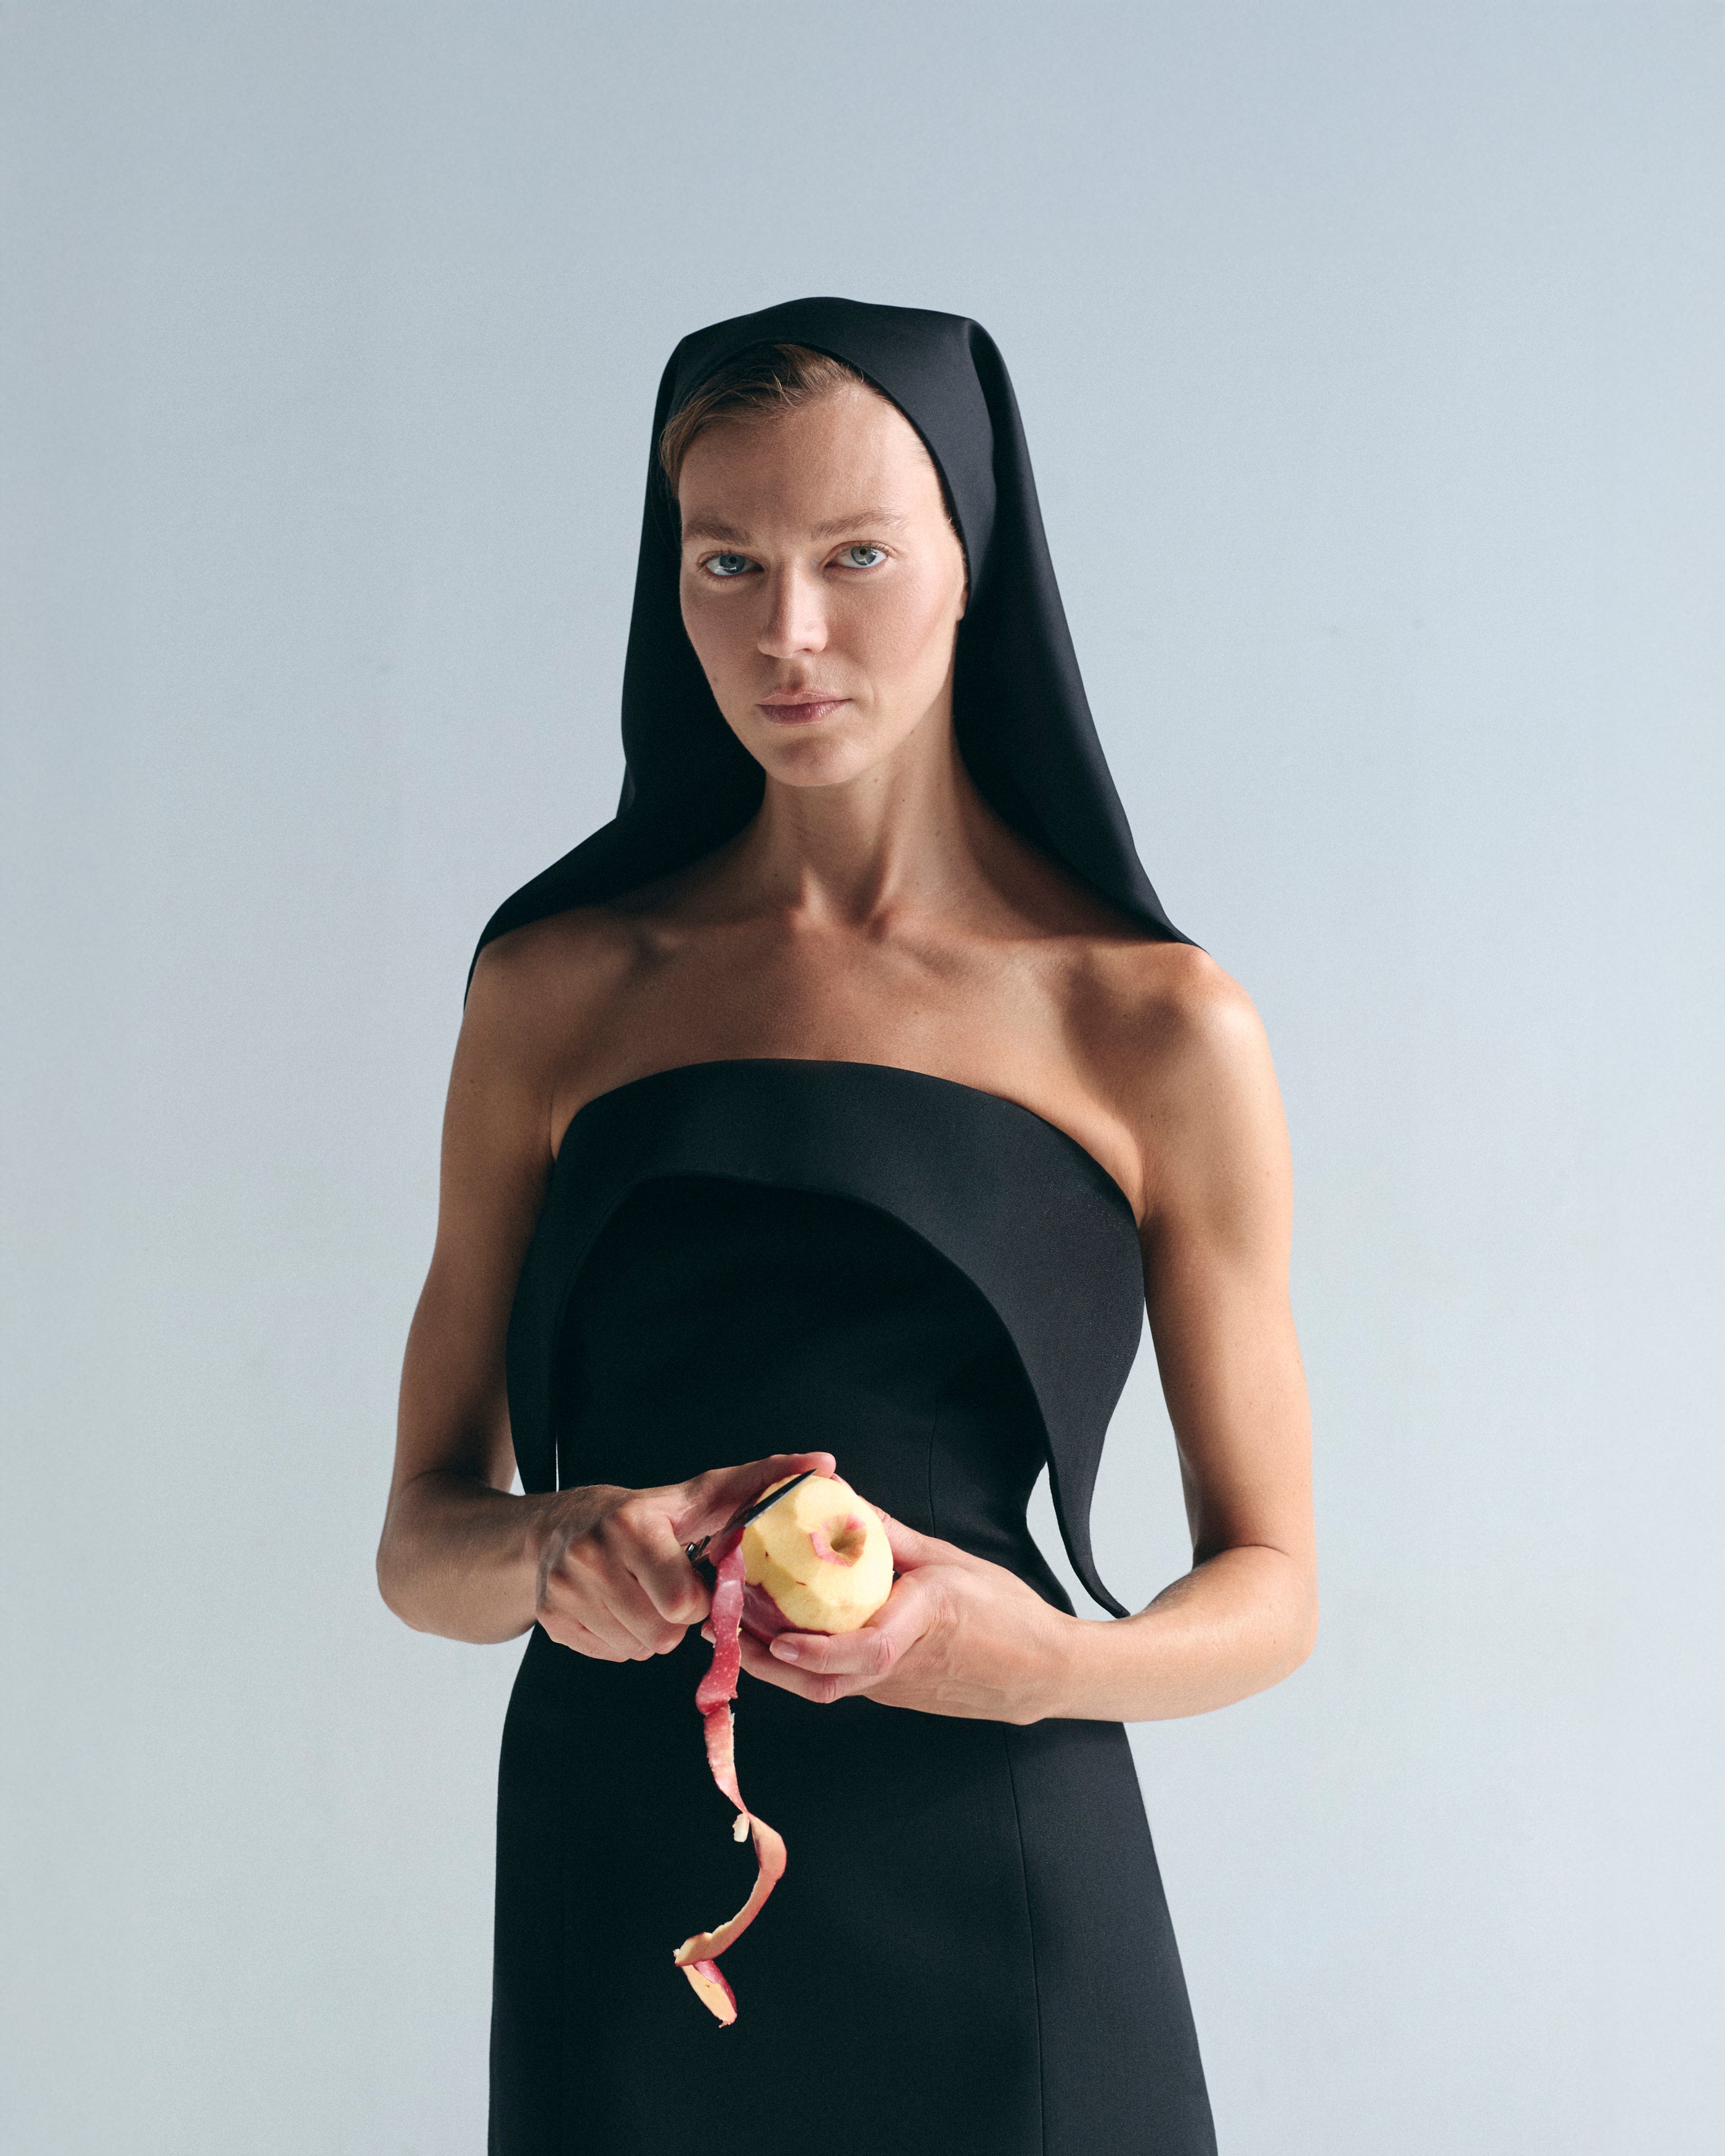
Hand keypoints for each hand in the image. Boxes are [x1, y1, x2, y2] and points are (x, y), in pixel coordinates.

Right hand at [534, 1450, 834, 1661]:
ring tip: (643, 1596)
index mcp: (630, 1526)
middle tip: (667, 1592)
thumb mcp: (700, 1495)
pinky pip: (610, 1655)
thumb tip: (824, 1464)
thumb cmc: (646, 1514)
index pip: (682, 1602)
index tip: (694, 1581)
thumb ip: (760, 1481)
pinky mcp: (549, 1622)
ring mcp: (563, 1593)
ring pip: (636, 1650)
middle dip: (674, 1620)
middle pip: (660, 1635)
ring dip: (650, 1633)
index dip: (698, 1600)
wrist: (558, 1528)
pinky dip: (622, 1641)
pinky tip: (618, 1608)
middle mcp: (588, 1557)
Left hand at [731, 1512, 1072, 1723]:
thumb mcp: (951, 1561)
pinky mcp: (899, 1697)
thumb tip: (846, 1504)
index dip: (814, 1649)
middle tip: (724, 1631)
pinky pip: (846, 1683)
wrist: (1047, 1671)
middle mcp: (903, 1668)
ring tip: (741, 1631)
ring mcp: (900, 1690)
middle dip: (769, 1663)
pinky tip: (787, 1638)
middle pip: (827, 1683)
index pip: (864, 1651)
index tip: (774, 1636)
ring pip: (830, 1687)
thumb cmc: (1008, 1613)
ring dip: (781, 1666)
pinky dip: (809, 1664)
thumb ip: (893, 1537)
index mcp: (922, 1624)